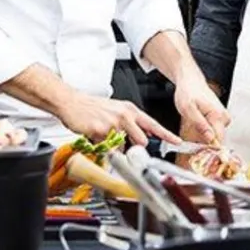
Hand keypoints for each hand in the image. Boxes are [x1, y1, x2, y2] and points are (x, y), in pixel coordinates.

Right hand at [58, 93, 179, 147]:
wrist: (72, 102)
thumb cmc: (93, 107)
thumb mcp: (118, 110)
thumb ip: (132, 123)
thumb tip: (145, 134)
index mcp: (131, 110)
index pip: (154, 124)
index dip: (167, 134)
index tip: (178, 141)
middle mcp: (125, 115)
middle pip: (141, 140)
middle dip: (135, 147)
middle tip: (123, 143)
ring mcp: (113, 122)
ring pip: (122, 146)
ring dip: (114, 146)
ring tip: (103, 135)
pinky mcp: (101, 130)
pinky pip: (106, 147)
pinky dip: (101, 146)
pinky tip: (94, 134)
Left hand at [173, 71, 229, 144]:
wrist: (190, 81)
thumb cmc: (188, 93)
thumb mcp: (188, 110)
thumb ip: (200, 125)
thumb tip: (210, 138)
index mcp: (218, 115)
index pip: (219, 140)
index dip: (209, 148)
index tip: (198, 151)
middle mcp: (224, 116)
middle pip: (218, 139)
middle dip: (205, 143)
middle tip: (192, 139)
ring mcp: (224, 117)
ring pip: (216, 136)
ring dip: (205, 137)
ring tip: (194, 128)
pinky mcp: (221, 117)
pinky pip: (215, 130)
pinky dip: (206, 131)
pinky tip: (199, 125)